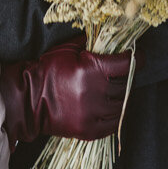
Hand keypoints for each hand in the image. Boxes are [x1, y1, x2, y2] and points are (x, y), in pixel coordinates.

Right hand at [0, 43, 136, 146]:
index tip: (138, 56)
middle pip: (126, 85)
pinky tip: (110, 106)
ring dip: (121, 96)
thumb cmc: (47, 70)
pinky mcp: (88, 131)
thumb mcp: (68, 49)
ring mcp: (92, 114)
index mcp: (91, 70)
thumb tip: (111, 37)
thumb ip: (91, 43)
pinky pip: (114, 124)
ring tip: (115, 90)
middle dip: (126, 77)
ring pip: (122, 106)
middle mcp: (95, 93)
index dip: (136, 58)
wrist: (28, 99)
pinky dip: (116, 115)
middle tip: (122, 72)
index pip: (127, 64)